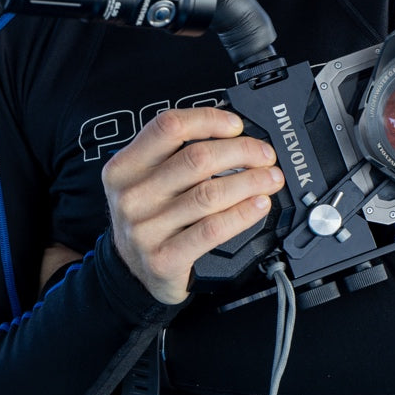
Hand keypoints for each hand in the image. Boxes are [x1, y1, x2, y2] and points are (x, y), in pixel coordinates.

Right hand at [100, 107, 284, 303]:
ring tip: (270, 179)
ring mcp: (146, 229)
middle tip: (264, 155)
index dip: (208, 120)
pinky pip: (212, 229)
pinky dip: (242, 214)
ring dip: (250, 182)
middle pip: (197, 159)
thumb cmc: (147, 220)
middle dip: (241, 152)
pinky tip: (258, 205)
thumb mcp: (142, 181)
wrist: (133, 274)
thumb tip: (228, 133)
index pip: (168, 127)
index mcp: (124, 168)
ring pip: (209, 193)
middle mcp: (132, 196)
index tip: (236, 126)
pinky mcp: (164, 258)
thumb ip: (172, 155)